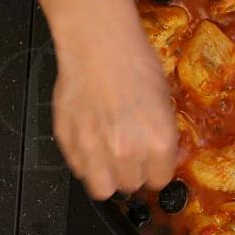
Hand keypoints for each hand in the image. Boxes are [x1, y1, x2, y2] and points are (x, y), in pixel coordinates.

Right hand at [52, 23, 178, 199]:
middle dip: (134, 173)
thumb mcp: (165, 102)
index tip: (154, 163)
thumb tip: (166, 156)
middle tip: (132, 156)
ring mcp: (95, 151)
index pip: (160, 180)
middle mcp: (128, 153)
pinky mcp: (68, 143)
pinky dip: (86, 163)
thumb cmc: (138, 66)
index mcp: (159, 143)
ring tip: (110, 160)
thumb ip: (163, 137)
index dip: (157, 170)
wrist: (99, 46)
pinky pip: (79, 170)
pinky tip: (92, 143)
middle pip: (132, 185)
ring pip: (103, 188)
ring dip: (109, 177)